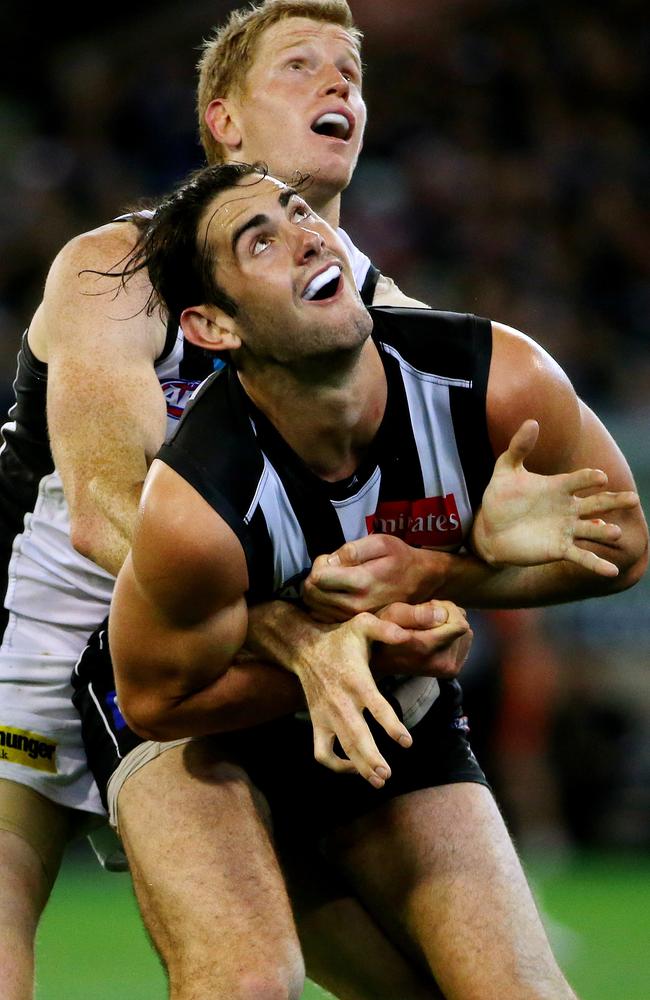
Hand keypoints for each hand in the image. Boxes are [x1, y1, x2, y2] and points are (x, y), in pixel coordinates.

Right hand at [290, 612, 413, 787]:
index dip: (391, 726)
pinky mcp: (317, 723)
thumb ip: (385, 629)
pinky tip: (353, 767)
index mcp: (356, 680)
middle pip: (356, 736)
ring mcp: (326, 715)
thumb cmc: (340, 639)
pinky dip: (335, 764)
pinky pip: (321, 751)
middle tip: (387, 775)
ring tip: (378, 780)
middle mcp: (341, 702)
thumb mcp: (363, 625)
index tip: (406, 742)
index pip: (376, 706)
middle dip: (371, 759)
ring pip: (341, 748)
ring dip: (359, 767)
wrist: (304, 649)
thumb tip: (405, 635)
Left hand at [303, 534, 446, 621]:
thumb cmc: (400, 558)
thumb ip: (352, 549)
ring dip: (317, 591)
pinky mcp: (355, 624)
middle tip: (328, 569)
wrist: (422, 582)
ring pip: (316, 606)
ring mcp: (355, 617)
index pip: (318, 577)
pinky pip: (324, 616)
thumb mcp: (380, 543)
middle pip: (313, 593)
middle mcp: (356, 604)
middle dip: (313, 578)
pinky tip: (334, 593)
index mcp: (362, 582)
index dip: (319, 564)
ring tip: (331, 581)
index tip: (329, 560)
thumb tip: (329, 561)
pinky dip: (322, 604)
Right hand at [374, 600, 472, 677]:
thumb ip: (416, 614)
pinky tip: (432, 639)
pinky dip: (451, 637)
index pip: (460, 625)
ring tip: (425, 629)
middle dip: (447, 617)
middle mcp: (442, 663)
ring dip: (448, 627)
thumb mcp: (391, 614)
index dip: (446, 609)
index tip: (427, 608)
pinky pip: (464, 644)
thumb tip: (443, 615)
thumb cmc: (383, 630)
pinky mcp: (451, 670)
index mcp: (428, 648)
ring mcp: (448, 669)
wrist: (377, 659)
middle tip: (422, 620)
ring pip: (466, 635)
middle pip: (464, 628)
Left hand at [472, 420, 639, 576]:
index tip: (599, 478)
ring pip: (592, 529)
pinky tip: (611, 571)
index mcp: (558, 486)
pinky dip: (596, 564)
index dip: (589, 479)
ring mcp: (566, 529)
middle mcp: (568, 507)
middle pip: (596, 503)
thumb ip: (518, 447)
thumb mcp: (505, 470)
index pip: (579, 480)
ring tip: (615, 533)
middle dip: (614, 501)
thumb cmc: (500, 497)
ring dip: (604, 531)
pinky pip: (582, 556)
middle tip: (633, 499)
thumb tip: (532, 421)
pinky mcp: (560, 549)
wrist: (489, 529)